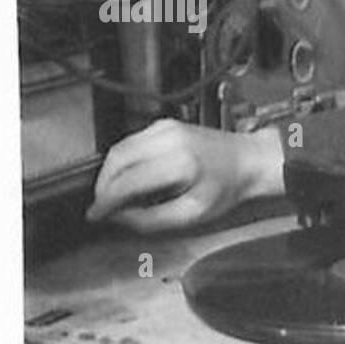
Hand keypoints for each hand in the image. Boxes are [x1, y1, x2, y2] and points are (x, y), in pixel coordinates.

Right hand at [86, 119, 285, 232]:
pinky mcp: (164, 124)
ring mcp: (165, 127)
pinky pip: (131, 142)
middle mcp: (169, 139)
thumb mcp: (194, 214)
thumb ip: (153, 219)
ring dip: (110, 173)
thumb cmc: (227, 188)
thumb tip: (120, 218)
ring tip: (113, 196)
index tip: (95, 215)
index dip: (105, 201)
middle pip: (116, 161)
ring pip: (119, 149)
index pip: (127, 181)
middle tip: (101, 207)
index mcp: (179, 163)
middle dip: (103, 186)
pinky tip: (127, 178)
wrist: (249, 160)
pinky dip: (122, 161)